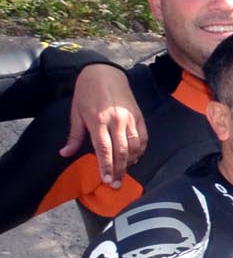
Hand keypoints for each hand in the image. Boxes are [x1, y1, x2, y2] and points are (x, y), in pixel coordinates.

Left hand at [64, 64, 143, 184]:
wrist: (104, 72)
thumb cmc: (87, 92)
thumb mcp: (76, 112)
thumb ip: (74, 135)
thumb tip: (65, 154)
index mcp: (97, 119)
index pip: (104, 149)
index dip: (105, 166)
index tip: (106, 180)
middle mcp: (116, 120)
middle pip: (121, 151)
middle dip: (119, 170)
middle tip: (116, 184)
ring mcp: (130, 118)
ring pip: (134, 146)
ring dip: (130, 163)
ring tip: (124, 173)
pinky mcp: (139, 116)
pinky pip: (143, 138)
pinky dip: (140, 151)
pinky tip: (134, 158)